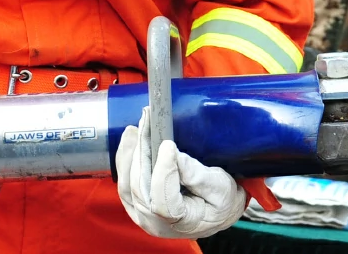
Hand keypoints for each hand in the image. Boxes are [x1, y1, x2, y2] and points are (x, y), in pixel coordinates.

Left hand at [115, 107, 245, 238]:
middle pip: (140, 188)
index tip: (168, 144)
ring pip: (127, 185)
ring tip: (134, 131)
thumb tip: (175, 156)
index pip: (163, 201)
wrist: (217, 214)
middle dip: (141, 153)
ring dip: (129, 155)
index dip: (163, 172)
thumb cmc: (222, 202)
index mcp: (181, 221)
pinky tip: (131, 142)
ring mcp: (143, 216)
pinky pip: (125, 184)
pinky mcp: (137, 205)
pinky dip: (126, 162)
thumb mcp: (221, 188)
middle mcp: (156, 222)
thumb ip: (198, 175)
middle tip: (146, 125)